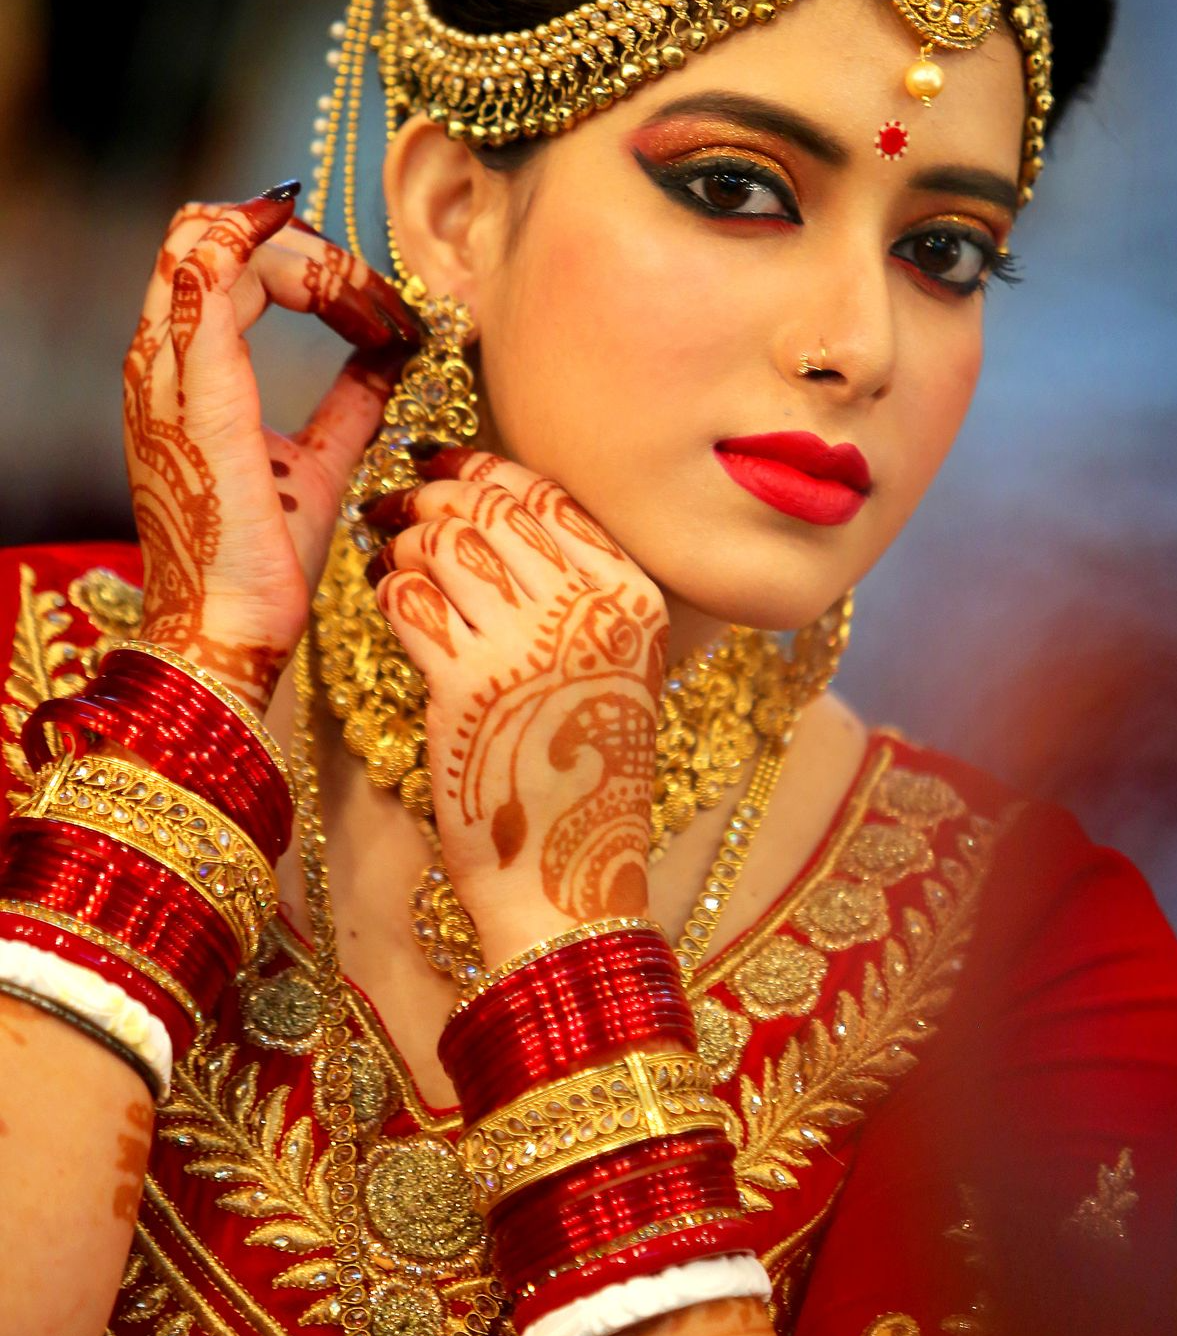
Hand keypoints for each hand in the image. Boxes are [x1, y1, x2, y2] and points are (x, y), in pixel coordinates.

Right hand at [125, 183, 418, 711]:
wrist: (233, 627)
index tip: (374, 307)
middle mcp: (159, 363)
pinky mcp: (200, 394)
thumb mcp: (317, 463)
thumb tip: (387, 356)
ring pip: (211, 240)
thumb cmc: (263, 558)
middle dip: (304, 246)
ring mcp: (170, 375)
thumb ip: (346, 402)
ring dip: (310, 257)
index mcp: (179, 375)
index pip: (219, 262)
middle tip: (374, 298)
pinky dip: (283, 257)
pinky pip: (216, 279)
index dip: (301, 260)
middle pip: (207, 234)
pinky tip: (346, 284)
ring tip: (374, 306)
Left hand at [368, 450, 669, 963]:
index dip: (483, 466)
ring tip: (392, 555)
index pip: (548, 496)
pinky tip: (384, 594)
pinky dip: (387, 586)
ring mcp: (530, 645)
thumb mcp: (609, 667)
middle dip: (433, 494)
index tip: (441, 462)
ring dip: (404, 540)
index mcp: (633, 598)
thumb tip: (488, 505)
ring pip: (445, 542)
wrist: (567, 873)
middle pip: (492, 507)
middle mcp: (590, 612)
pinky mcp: (470, 686)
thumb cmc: (579, 769)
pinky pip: (409, 599)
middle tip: (398, 504)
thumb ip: (573, 589)